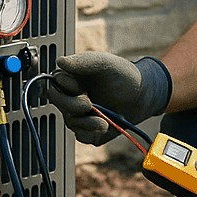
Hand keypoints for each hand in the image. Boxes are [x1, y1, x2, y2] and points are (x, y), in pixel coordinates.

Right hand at [49, 53, 171, 145]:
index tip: (79, 86)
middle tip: (88, 104)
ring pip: (70, 121)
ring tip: (102, 119)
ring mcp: (79, 114)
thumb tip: (60, 61)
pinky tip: (103, 125)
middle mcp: (72, 96)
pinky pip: (81, 135)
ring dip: (86, 122)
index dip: (65, 86)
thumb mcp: (105, 63)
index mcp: (72, 78)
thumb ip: (83, 62)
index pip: (54, 83)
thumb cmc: (123, 76)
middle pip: (57, 103)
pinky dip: (90, 132)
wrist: (142, 95)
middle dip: (71, 105)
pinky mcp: (89, 129)